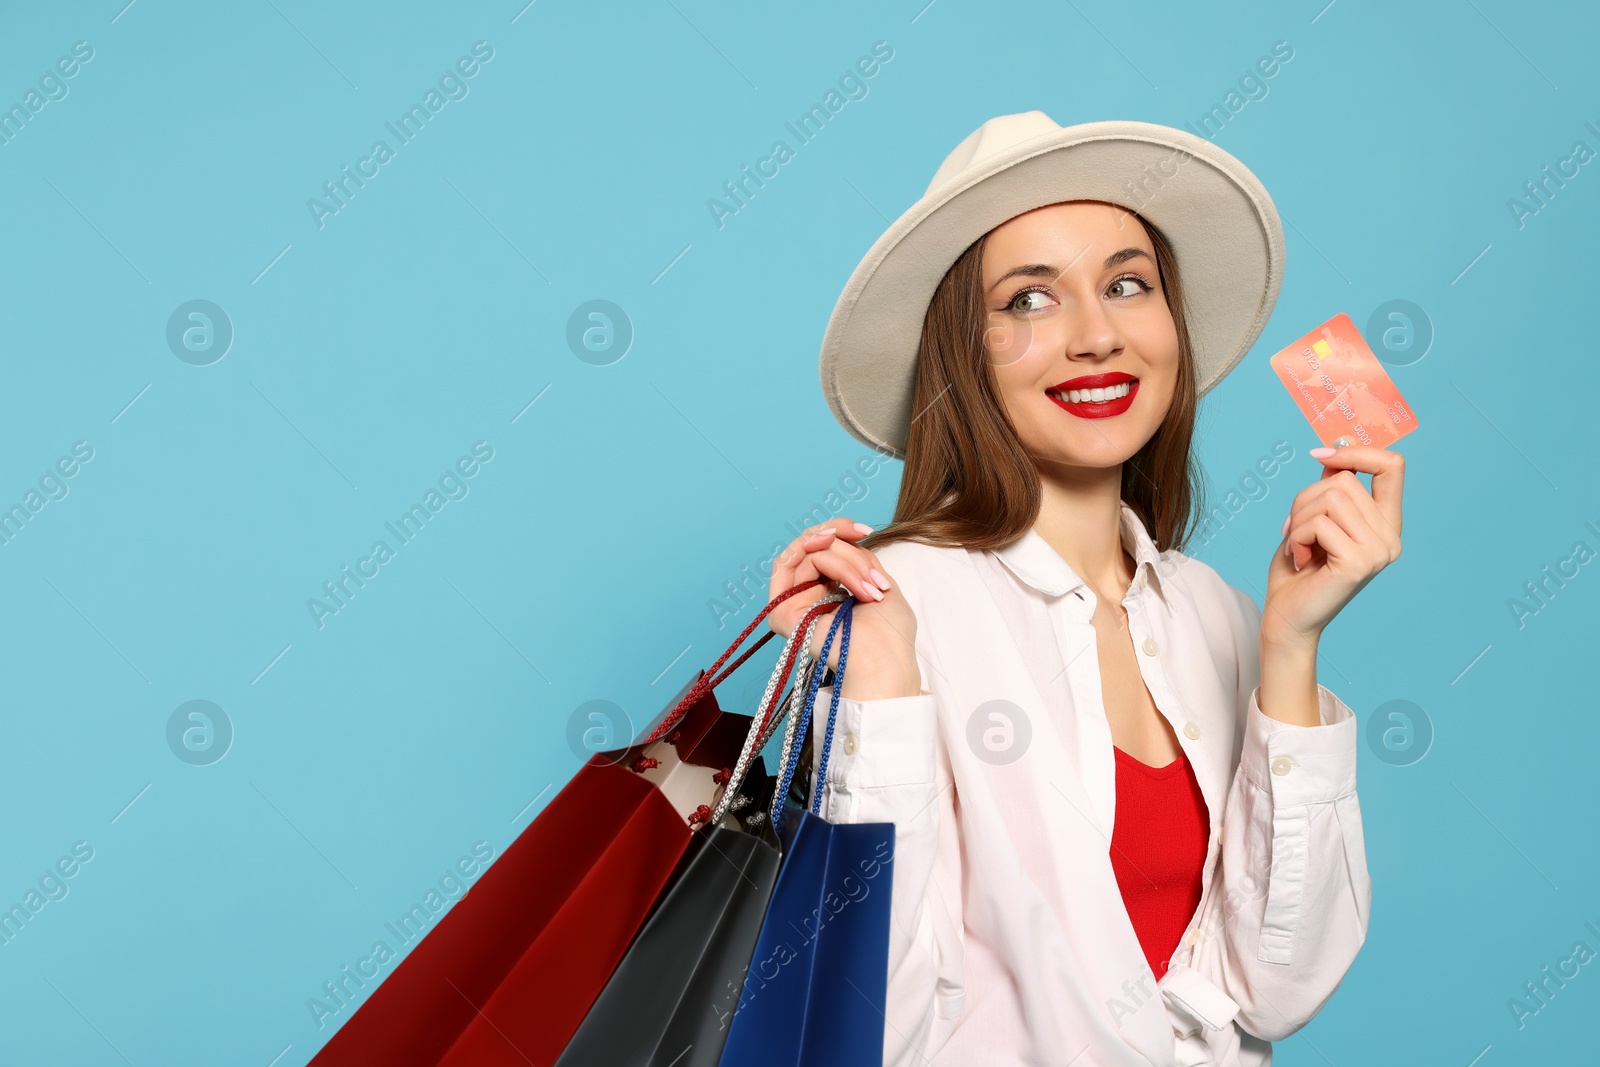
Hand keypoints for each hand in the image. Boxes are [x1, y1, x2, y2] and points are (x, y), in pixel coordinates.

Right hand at [767, 518, 921, 699]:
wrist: (885, 660)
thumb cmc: (890, 632)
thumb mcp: (877, 579)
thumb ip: (856, 556)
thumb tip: (840, 535)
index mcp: (830, 592)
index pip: (824, 549)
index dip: (842, 532)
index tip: (866, 531)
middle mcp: (809, 597)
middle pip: (815, 547)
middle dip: (847, 548)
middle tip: (870, 569)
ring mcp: (793, 605)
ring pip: (807, 553)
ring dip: (842, 560)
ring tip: (866, 586)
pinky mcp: (781, 612)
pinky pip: (788, 564)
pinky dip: (812, 551)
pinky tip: (826, 545)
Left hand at [1265, 444, 1404, 647]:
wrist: (1287, 616)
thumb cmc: (1298, 568)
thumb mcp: (1314, 517)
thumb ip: (1331, 487)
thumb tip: (1339, 445)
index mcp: (1385, 523)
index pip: (1392, 466)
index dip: (1356, 453)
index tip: (1320, 455)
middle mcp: (1391, 537)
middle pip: (1344, 481)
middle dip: (1305, 499)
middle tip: (1293, 529)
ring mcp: (1379, 551)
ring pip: (1330, 498)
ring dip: (1298, 519)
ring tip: (1297, 546)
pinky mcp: (1359, 563)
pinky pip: (1319, 523)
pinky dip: (1296, 536)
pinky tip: (1298, 559)